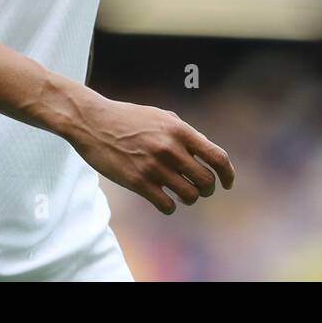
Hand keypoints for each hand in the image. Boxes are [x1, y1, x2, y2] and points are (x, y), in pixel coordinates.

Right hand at [68, 96, 234, 214]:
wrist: (93, 122)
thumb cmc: (129, 118)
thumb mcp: (162, 117)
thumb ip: (185, 133)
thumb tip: (206, 153)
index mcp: (180, 131)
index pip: (217, 158)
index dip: (228, 174)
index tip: (228, 183)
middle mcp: (170, 149)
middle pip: (206, 181)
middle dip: (206, 188)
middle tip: (198, 187)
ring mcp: (154, 167)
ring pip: (189, 196)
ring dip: (188, 197)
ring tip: (180, 192)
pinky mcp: (138, 182)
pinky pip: (167, 205)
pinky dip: (170, 205)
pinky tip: (163, 198)